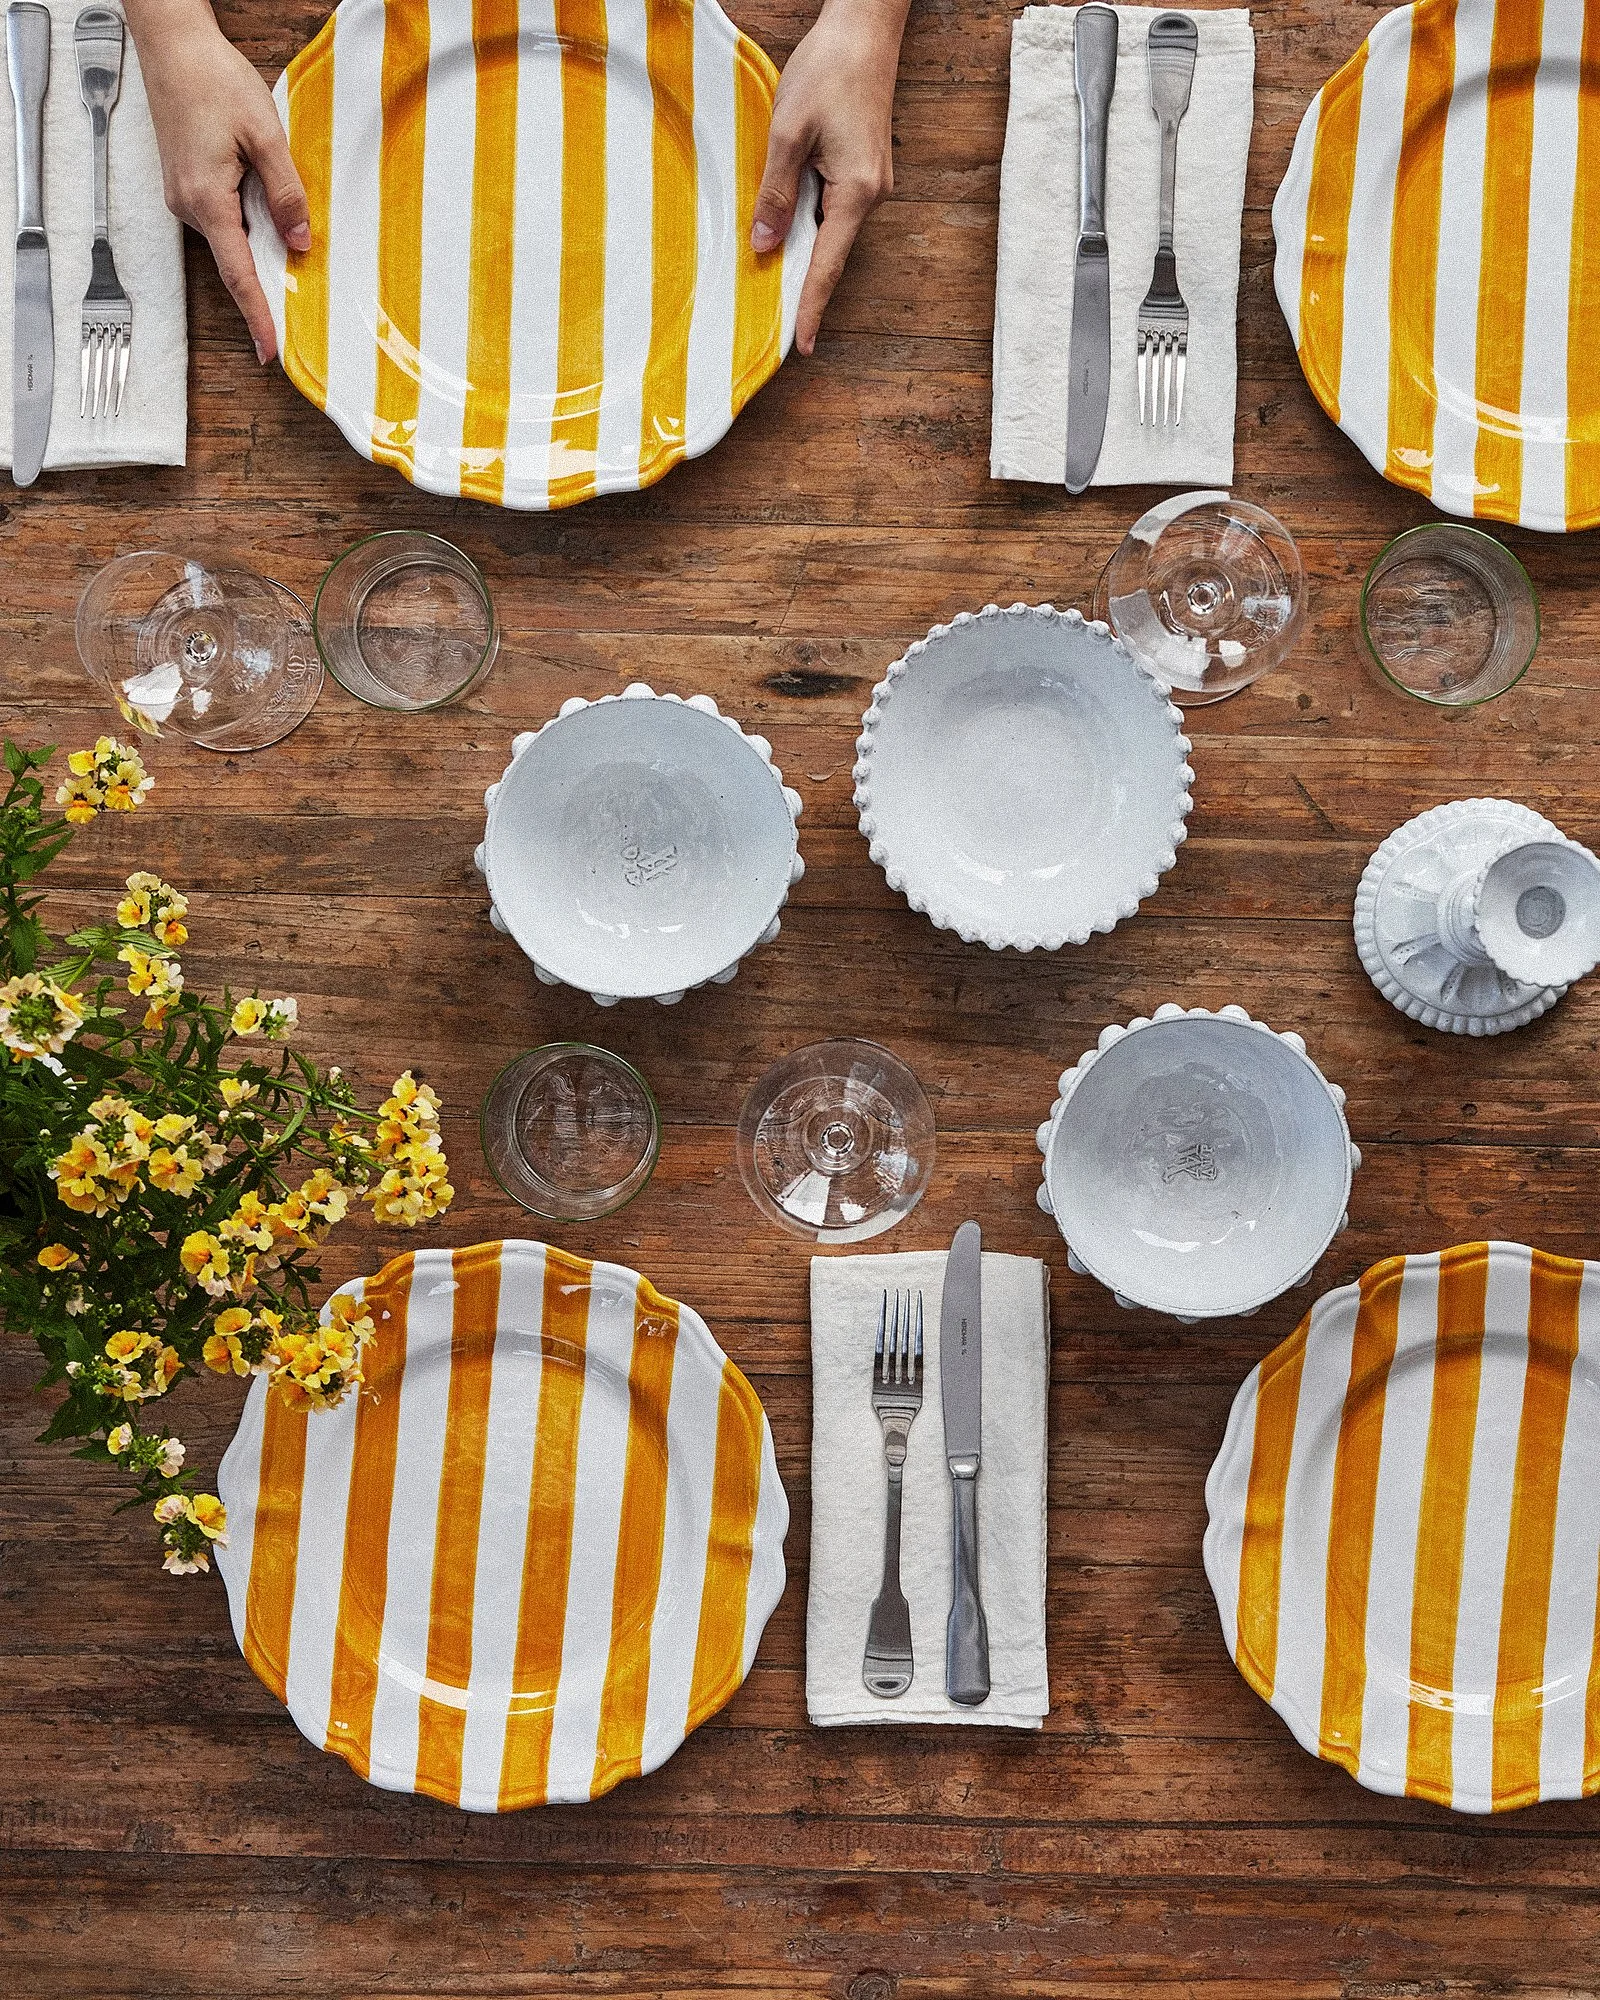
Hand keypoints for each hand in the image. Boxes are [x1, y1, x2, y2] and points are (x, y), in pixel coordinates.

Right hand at [126, 0, 309, 361]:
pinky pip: (223, 217)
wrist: (173, 47)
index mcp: (207, 199)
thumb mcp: (265, 137)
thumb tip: (299, 240)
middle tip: (299, 297)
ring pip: (231, 236)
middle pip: (237, 257)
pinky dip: (247, 222)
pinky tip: (263, 203)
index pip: (238, 273)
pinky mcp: (186, 185)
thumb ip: (285, 192)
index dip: (256, 314)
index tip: (268, 350)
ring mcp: (183, 196)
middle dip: (267, 278)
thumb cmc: (214, 81)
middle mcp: (189, 205)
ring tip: (284, 226)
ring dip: (259, 240)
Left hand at [750, 0, 908, 355]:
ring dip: (801, 247)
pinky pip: (832, 209)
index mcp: (856, 191)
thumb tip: (765, 245)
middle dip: (801, 282)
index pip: (827, 264)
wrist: (864, 29)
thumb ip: (777, 193)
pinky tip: (787, 226)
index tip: (801, 344)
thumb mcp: (789, 133)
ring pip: (829, 230)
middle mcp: (871, 195)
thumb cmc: (829, 71)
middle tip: (773, 318)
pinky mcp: (863, 169)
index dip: (811, 306)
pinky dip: (809, 223)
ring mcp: (870, 183)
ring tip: (770, 270)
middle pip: (829, 251)